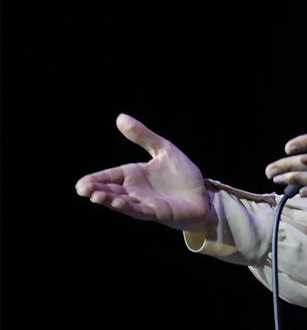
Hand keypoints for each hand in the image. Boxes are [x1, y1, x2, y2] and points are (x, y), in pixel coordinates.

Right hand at [75, 113, 213, 230]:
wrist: (203, 194)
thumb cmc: (183, 175)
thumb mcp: (164, 150)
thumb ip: (143, 136)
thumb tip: (120, 117)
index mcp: (135, 175)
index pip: (111, 176)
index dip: (96, 179)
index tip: (80, 183)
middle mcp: (136, 190)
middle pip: (111, 190)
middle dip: (96, 190)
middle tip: (81, 189)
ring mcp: (145, 203)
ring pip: (122, 201)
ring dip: (109, 199)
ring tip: (95, 196)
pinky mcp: (156, 212)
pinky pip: (139, 210)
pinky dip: (128, 206)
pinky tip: (118, 202)